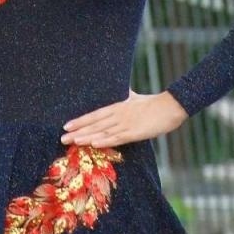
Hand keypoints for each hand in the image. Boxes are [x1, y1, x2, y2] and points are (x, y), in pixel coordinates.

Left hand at [61, 90, 186, 148]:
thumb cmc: (153, 103)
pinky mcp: (135, 132)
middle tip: (62, 138)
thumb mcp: (134, 98)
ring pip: (103, 131)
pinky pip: (117, 138)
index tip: (66, 125)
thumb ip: (124, 96)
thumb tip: (120, 90)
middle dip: (78, 131)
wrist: (171, 106)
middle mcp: (118, 114)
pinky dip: (105, 140)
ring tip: (73, 141)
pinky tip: (94, 144)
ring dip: (87, 136)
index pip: (94, 114)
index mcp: (118, 107)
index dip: (80, 120)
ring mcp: (126, 123)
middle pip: (95, 124)